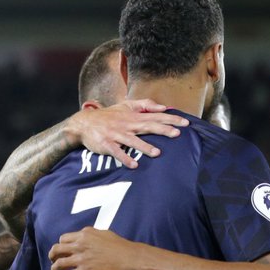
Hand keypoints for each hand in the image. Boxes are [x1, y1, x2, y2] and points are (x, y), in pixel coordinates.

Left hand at [49, 227, 138, 269]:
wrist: (129, 258)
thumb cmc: (121, 247)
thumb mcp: (104, 234)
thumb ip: (93, 235)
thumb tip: (88, 237)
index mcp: (84, 235)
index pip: (63, 239)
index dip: (61, 246)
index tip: (61, 251)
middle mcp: (79, 245)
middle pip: (56, 250)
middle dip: (53, 256)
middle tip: (54, 261)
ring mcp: (81, 259)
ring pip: (58, 264)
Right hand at [66, 100, 188, 168]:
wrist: (84, 123)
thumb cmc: (108, 116)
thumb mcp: (125, 105)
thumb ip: (144, 104)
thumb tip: (164, 107)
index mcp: (133, 116)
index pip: (156, 116)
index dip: (170, 119)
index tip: (186, 122)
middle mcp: (126, 125)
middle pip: (147, 126)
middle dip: (163, 130)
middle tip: (178, 134)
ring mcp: (116, 135)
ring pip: (132, 141)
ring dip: (144, 147)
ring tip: (157, 153)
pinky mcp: (106, 144)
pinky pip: (116, 152)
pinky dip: (124, 158)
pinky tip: (134, 165)